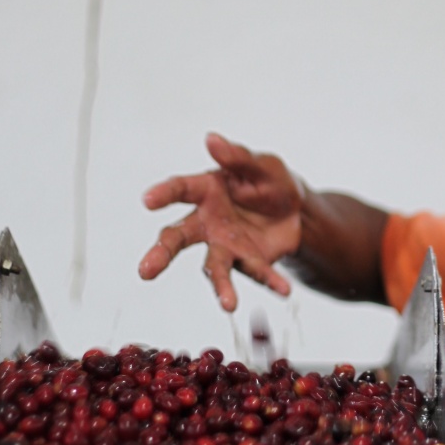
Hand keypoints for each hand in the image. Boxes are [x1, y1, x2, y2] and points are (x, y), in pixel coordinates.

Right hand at [138, 133, 303, 310]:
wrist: (298, 211)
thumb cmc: (270, 182)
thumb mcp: (261, 165)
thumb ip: (239, 157)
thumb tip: (212, 140)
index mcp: (206, 191)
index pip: (180, 189)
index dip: (163, 194)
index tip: (147, 200)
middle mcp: (208, 222)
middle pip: (178, 238)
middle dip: (161, 254)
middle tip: (145, 271)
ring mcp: (226, 246)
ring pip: (215, 267)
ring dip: (222, 286)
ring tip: (229, 304)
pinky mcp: (249, 262)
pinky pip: (258, 273)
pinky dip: (271, 281)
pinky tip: (284, 290)